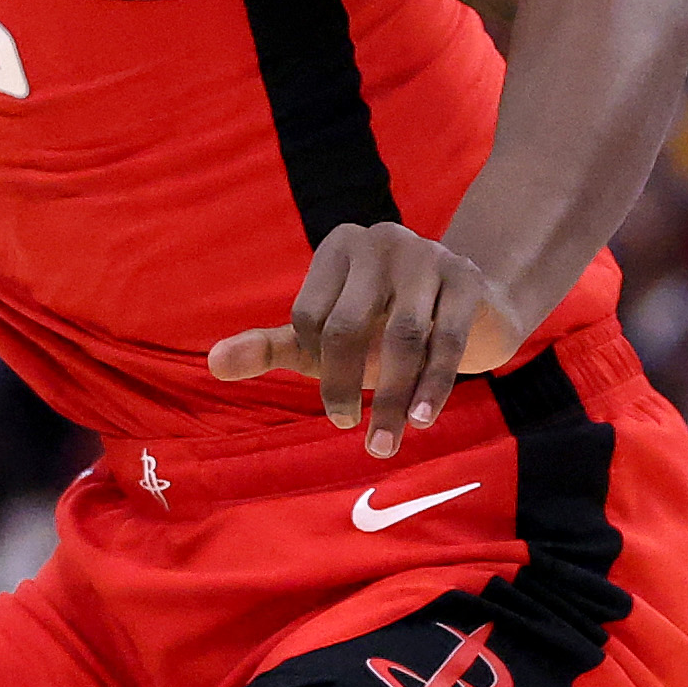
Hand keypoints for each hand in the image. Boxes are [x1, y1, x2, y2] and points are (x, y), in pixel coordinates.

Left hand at [207, 221, 524, 455]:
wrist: (474, 310)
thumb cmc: (382, 326)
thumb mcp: (322, 337)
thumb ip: (267, 348)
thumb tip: (213, 363)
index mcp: (339, 248)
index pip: (309, 316)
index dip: (316, 362)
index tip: (333, 390)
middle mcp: (381, 241)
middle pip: (348, 326)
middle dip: (342, 385)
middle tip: (345, 428)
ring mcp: (429, 256)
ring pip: (403, 338)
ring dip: (390, 399)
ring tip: (382, 445)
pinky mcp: (467, 280)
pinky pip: (445, 342)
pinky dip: (431, 387)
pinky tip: (420, 421)